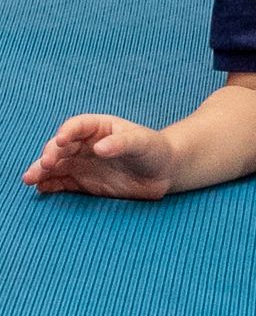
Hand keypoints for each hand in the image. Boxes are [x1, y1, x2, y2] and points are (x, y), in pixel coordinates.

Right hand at [22, 115, 176, 198]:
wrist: (163, 172)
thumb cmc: (154, 150)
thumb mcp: (143, 143)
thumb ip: (122, 144)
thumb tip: (99, 149)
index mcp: (99, 127)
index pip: (77, 126)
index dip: (67, 132)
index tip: (61, 140)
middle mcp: (86, 144)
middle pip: (61, 147)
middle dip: (50, 154)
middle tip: (45, 165)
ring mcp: (82, 163)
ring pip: (57, 165)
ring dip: (42, 171)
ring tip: (31, 179)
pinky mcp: (83, 182)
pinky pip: (61, 182)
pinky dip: (50, 185)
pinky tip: (41, 189)